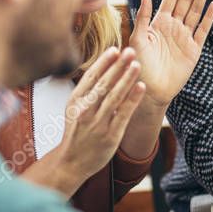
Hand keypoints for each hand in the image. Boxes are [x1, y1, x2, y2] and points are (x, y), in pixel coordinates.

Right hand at [21, 47, 144, 196]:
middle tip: (130, 50)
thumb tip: (104, 68)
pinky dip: (132, 99)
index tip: (115, 49)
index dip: (103, 63)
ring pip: (114, 97)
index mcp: (75, 101)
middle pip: (103, 84)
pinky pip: (123, 114)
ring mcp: (98, 123)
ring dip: (127, 79)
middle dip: (118, 66)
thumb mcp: (74, 109)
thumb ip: (87, 91)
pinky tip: (141, 87)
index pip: (90, 77)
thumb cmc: (77, 132)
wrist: (72, 162)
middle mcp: (85, 110)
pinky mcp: (110, 135)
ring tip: (137, 65)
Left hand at [129, 0, 212, 106]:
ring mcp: (185, 37)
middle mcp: (173, 26)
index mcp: (159, 21)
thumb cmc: (138, 65)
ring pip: (196, 10)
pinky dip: (209, 16)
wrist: (148, 89)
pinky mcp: (194, 50)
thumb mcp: (136, 38)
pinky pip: (203, 29)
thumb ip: (143, 16)